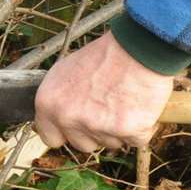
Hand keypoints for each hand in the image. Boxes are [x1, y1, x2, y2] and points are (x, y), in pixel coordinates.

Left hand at [34, 32, 174, 152]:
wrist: (138, 45)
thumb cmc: (107, 53)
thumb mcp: (68, 69)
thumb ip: (61, 98)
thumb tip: (60, 118)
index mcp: (49, 103)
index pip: (50, 137)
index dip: (67, 132)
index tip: (79, 125)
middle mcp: (68, 117)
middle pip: (82, 144)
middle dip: (96, 132)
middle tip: (109, 106)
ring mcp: (96, 126)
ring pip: (110, 144)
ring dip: (119, 129)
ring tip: (126, 100)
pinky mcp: (126, 130)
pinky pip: (135, 141)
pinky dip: (141, 128)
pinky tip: (141, 106)